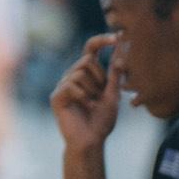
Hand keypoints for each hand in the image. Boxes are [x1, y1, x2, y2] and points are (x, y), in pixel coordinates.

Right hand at [50, 32, 120, 151]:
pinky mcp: (56, 97)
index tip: (117, 37)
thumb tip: (122, 49)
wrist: (91, 141)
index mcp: (86, 73)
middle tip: (101, 95)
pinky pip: (71, 85)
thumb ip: (115, 73)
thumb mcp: (113, 93)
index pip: (90, 49)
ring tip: (92, 103)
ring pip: (80, 72)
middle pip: (86, 60)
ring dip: (92, 89)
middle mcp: (71, 76)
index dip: (102, 41)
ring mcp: (62, 86)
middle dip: (99, 77)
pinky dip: (83, 96)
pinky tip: (86, 106)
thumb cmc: (102, 119)